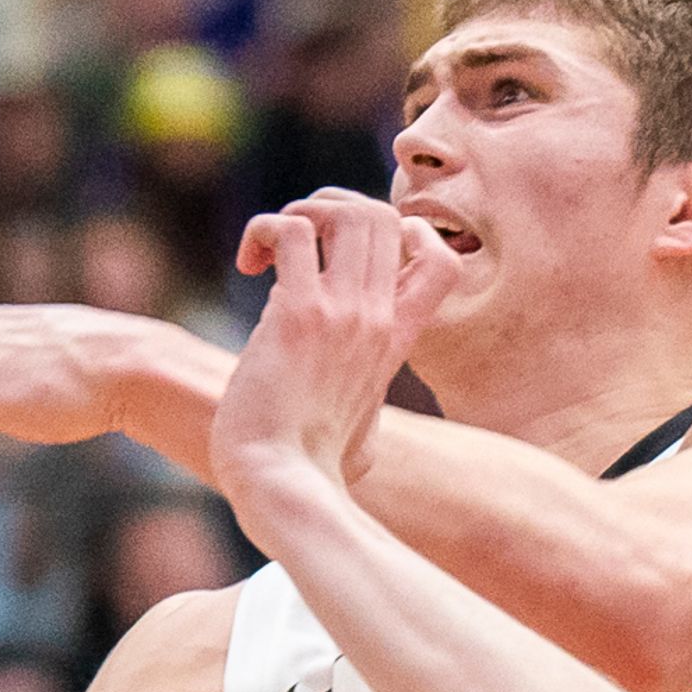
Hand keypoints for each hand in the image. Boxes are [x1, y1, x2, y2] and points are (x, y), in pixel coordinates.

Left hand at [203, 192, 453, 517]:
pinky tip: (248, 266)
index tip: (356, 254)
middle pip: (385, 216)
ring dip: (301, 213)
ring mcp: (341, 314)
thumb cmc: (314, 471)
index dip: (404, 232)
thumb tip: (365, 440)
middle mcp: (378, 318)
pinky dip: (265, 231)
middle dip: (334, 207)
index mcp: (399, 339)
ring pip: (344, 212)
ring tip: (272, 249)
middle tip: (297, 242)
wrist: (282, 483)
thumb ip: (367, 412)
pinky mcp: (294, 315)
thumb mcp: (363, 434)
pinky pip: (290, 231)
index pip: (442, 258)